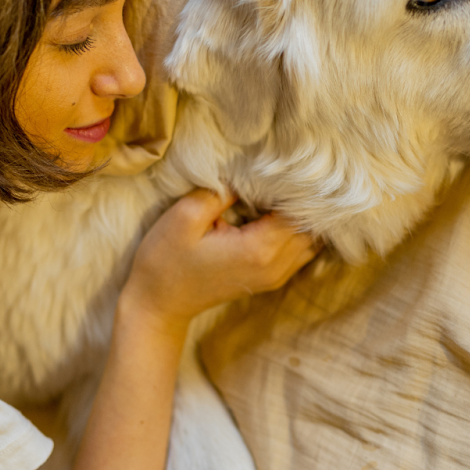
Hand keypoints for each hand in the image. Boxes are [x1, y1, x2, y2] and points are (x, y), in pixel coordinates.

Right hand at [121, 188, 316, 332]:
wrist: (158, 303)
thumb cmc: (166, 259)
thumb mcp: (185, 217)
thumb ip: (221, 192)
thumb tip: (248, 175)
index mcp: (259, 249)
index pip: (300, 211)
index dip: (295, 187)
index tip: (282, 166)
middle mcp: (275, 266)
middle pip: (311, 227)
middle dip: (302, 201)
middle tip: (283, 176)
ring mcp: (274, 277)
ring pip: (310, 241)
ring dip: (300, 217)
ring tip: (279, 194)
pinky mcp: (269, 279)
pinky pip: (299, 252)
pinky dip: (295, 232)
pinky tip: (275, 215)